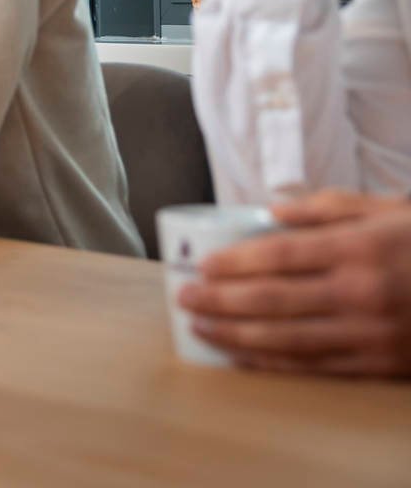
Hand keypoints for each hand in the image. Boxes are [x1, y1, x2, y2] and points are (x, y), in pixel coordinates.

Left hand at [178, 190, 410, 376]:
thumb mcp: (390, 209)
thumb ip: (329, 208)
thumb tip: (272, 210)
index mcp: (359, 249)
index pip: (277, 255)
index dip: (232, 263)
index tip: (200, 264)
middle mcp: (361, 293)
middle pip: (271, 300)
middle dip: (220, 300)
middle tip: (184, 298)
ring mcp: (372, 334)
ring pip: (287, 340)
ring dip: (235, 335)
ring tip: (200, 327)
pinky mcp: (383, 365)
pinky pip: (316, 368)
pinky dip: (273, 362)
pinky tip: (242, 355)